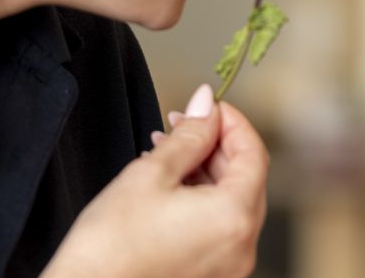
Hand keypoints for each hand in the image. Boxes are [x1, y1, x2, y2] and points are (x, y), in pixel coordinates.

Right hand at [44, 85, 268, 277]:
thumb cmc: (110, 247)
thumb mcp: (151, 174)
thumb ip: (189, 135)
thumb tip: (206, 104)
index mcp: (235, 217)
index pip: (254, 153)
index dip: (231, 122)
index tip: (208, 106)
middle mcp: (243, 247)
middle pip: (246, 179)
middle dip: (215, 145)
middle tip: (181, 126)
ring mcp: (230, 267)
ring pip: (231, 203)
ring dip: (205, 172)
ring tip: (166, 154)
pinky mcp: (212, 276)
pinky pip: (219, 228)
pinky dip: (202, 202)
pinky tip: (170, 187)